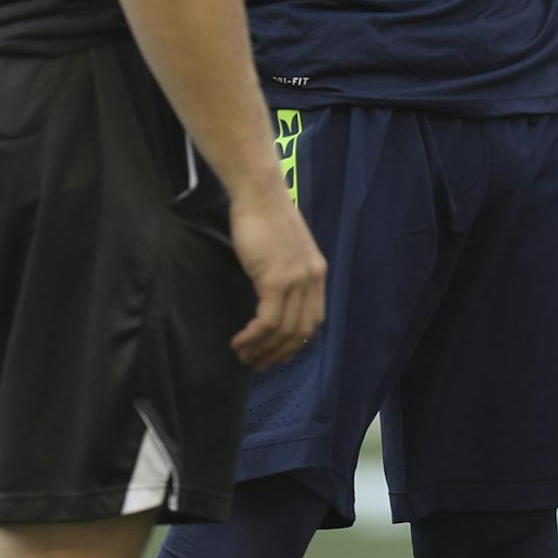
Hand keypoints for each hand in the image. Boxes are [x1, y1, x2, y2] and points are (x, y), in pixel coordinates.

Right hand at [226, 186, 326, 370]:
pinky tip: (241, 341)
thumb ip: (287, 273)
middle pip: (300, 332)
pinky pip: (267, 322)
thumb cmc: (266, 217)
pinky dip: (254, 337)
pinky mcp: (277, 280)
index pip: (312, 320)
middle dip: (278, 353)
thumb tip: (275, 299)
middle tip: (257, 364)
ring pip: (283, 331)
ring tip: (244, 355)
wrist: (260, 194)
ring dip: (262, 349)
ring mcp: (297, 281)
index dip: (294, 343)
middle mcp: (312, 279)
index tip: (275, 353)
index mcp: (317, 273)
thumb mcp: (286, 250)